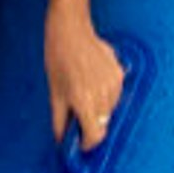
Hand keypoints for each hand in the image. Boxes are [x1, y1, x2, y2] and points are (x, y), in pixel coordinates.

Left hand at [46, 3, 123, 149]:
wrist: (71, 28)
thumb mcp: (54, 92)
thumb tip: (61, 141)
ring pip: (109, 111)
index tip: (80, 143)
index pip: (95, 135)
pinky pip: (115, 95)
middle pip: (103, 124)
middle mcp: (102, 95)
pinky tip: (92, 81)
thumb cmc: (58, 57)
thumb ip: (60, 120)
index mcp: (84, 101)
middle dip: (91, 126)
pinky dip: (105, 96)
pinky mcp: (119, 74)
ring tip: (83, 92)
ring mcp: (114, 84)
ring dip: (98, 110)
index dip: (87, 143)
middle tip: (77, 117)